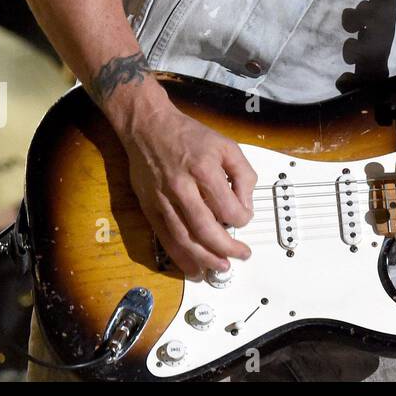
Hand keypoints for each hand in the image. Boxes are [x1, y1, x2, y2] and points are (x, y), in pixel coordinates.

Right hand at [119, 93, 257, 278]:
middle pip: (206, 229)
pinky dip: (180, 257)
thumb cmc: (189, 136)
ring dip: (204, 259)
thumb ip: (243, 173)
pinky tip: (193, 268)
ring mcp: (163, 200)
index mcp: (204, 169)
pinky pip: (166, 239)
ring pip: (184, 239)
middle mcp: (182, 187)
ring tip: (220, 269)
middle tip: (241, 256)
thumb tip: (246, 204)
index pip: (228, 207)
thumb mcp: (226, 145)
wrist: (149, 127)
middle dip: (226, 248)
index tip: (245, 219)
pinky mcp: (149, 208)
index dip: (242, 219)